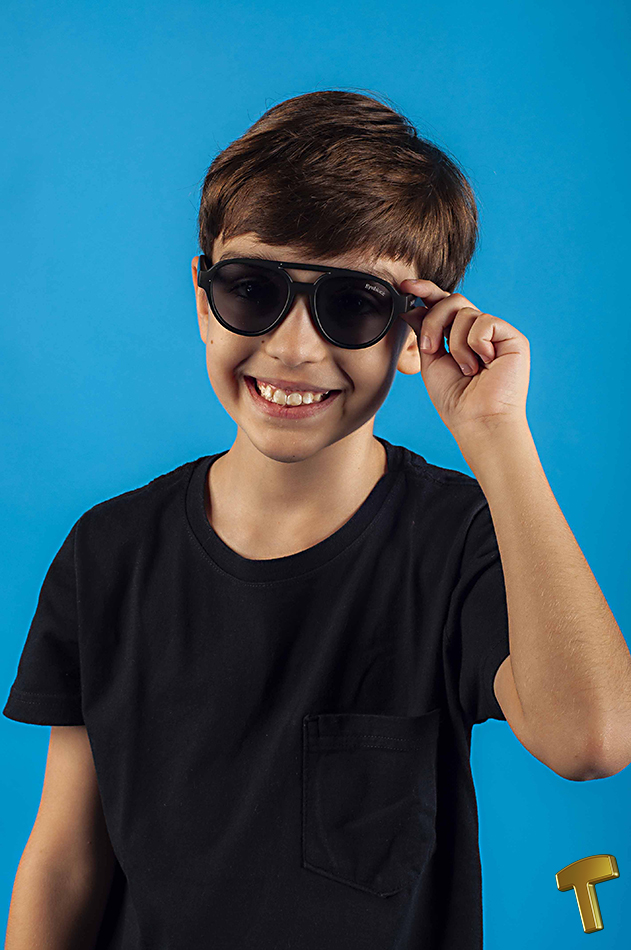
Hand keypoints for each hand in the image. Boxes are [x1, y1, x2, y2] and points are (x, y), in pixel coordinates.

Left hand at [398, 278, 530, 441]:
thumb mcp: (431, 361)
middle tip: (431, 348)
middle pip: (453, 300)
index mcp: (460, 336)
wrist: (477, 420)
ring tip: (466, 369)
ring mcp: (497, 334)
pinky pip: (484, 322)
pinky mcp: (513, 338)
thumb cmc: (456, 399)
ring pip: (465, 312)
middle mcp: (480, 332)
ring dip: (456, 344)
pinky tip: (484, 364)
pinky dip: (476, 344)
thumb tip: (411, 307)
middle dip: (434, 321)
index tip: (405, 286)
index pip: (443, 304)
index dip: (426, 291)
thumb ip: (425, 331)